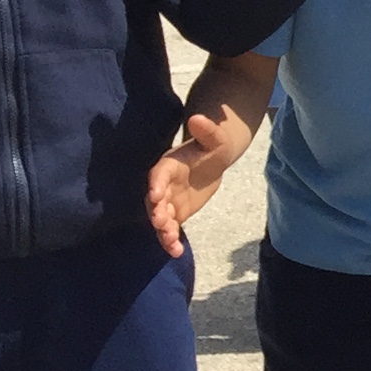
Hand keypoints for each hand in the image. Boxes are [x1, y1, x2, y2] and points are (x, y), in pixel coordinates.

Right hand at [143, 108, 248, 256]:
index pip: (158, 175)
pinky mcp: (175, 214)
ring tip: (170, 243)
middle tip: (162, 223)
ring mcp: (167, 201)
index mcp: (168, 166)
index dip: (156, 184)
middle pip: (155, 200)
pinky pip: (170, 229)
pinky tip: (176, 252)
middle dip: (157, 211)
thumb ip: (207, 131)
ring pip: (161, 218)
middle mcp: (162, 185)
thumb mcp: (215, 139)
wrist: (213, 162)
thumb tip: (199, 117)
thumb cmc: (212, 147)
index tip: (155, 195)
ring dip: (163, 231)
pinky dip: (171, 240)